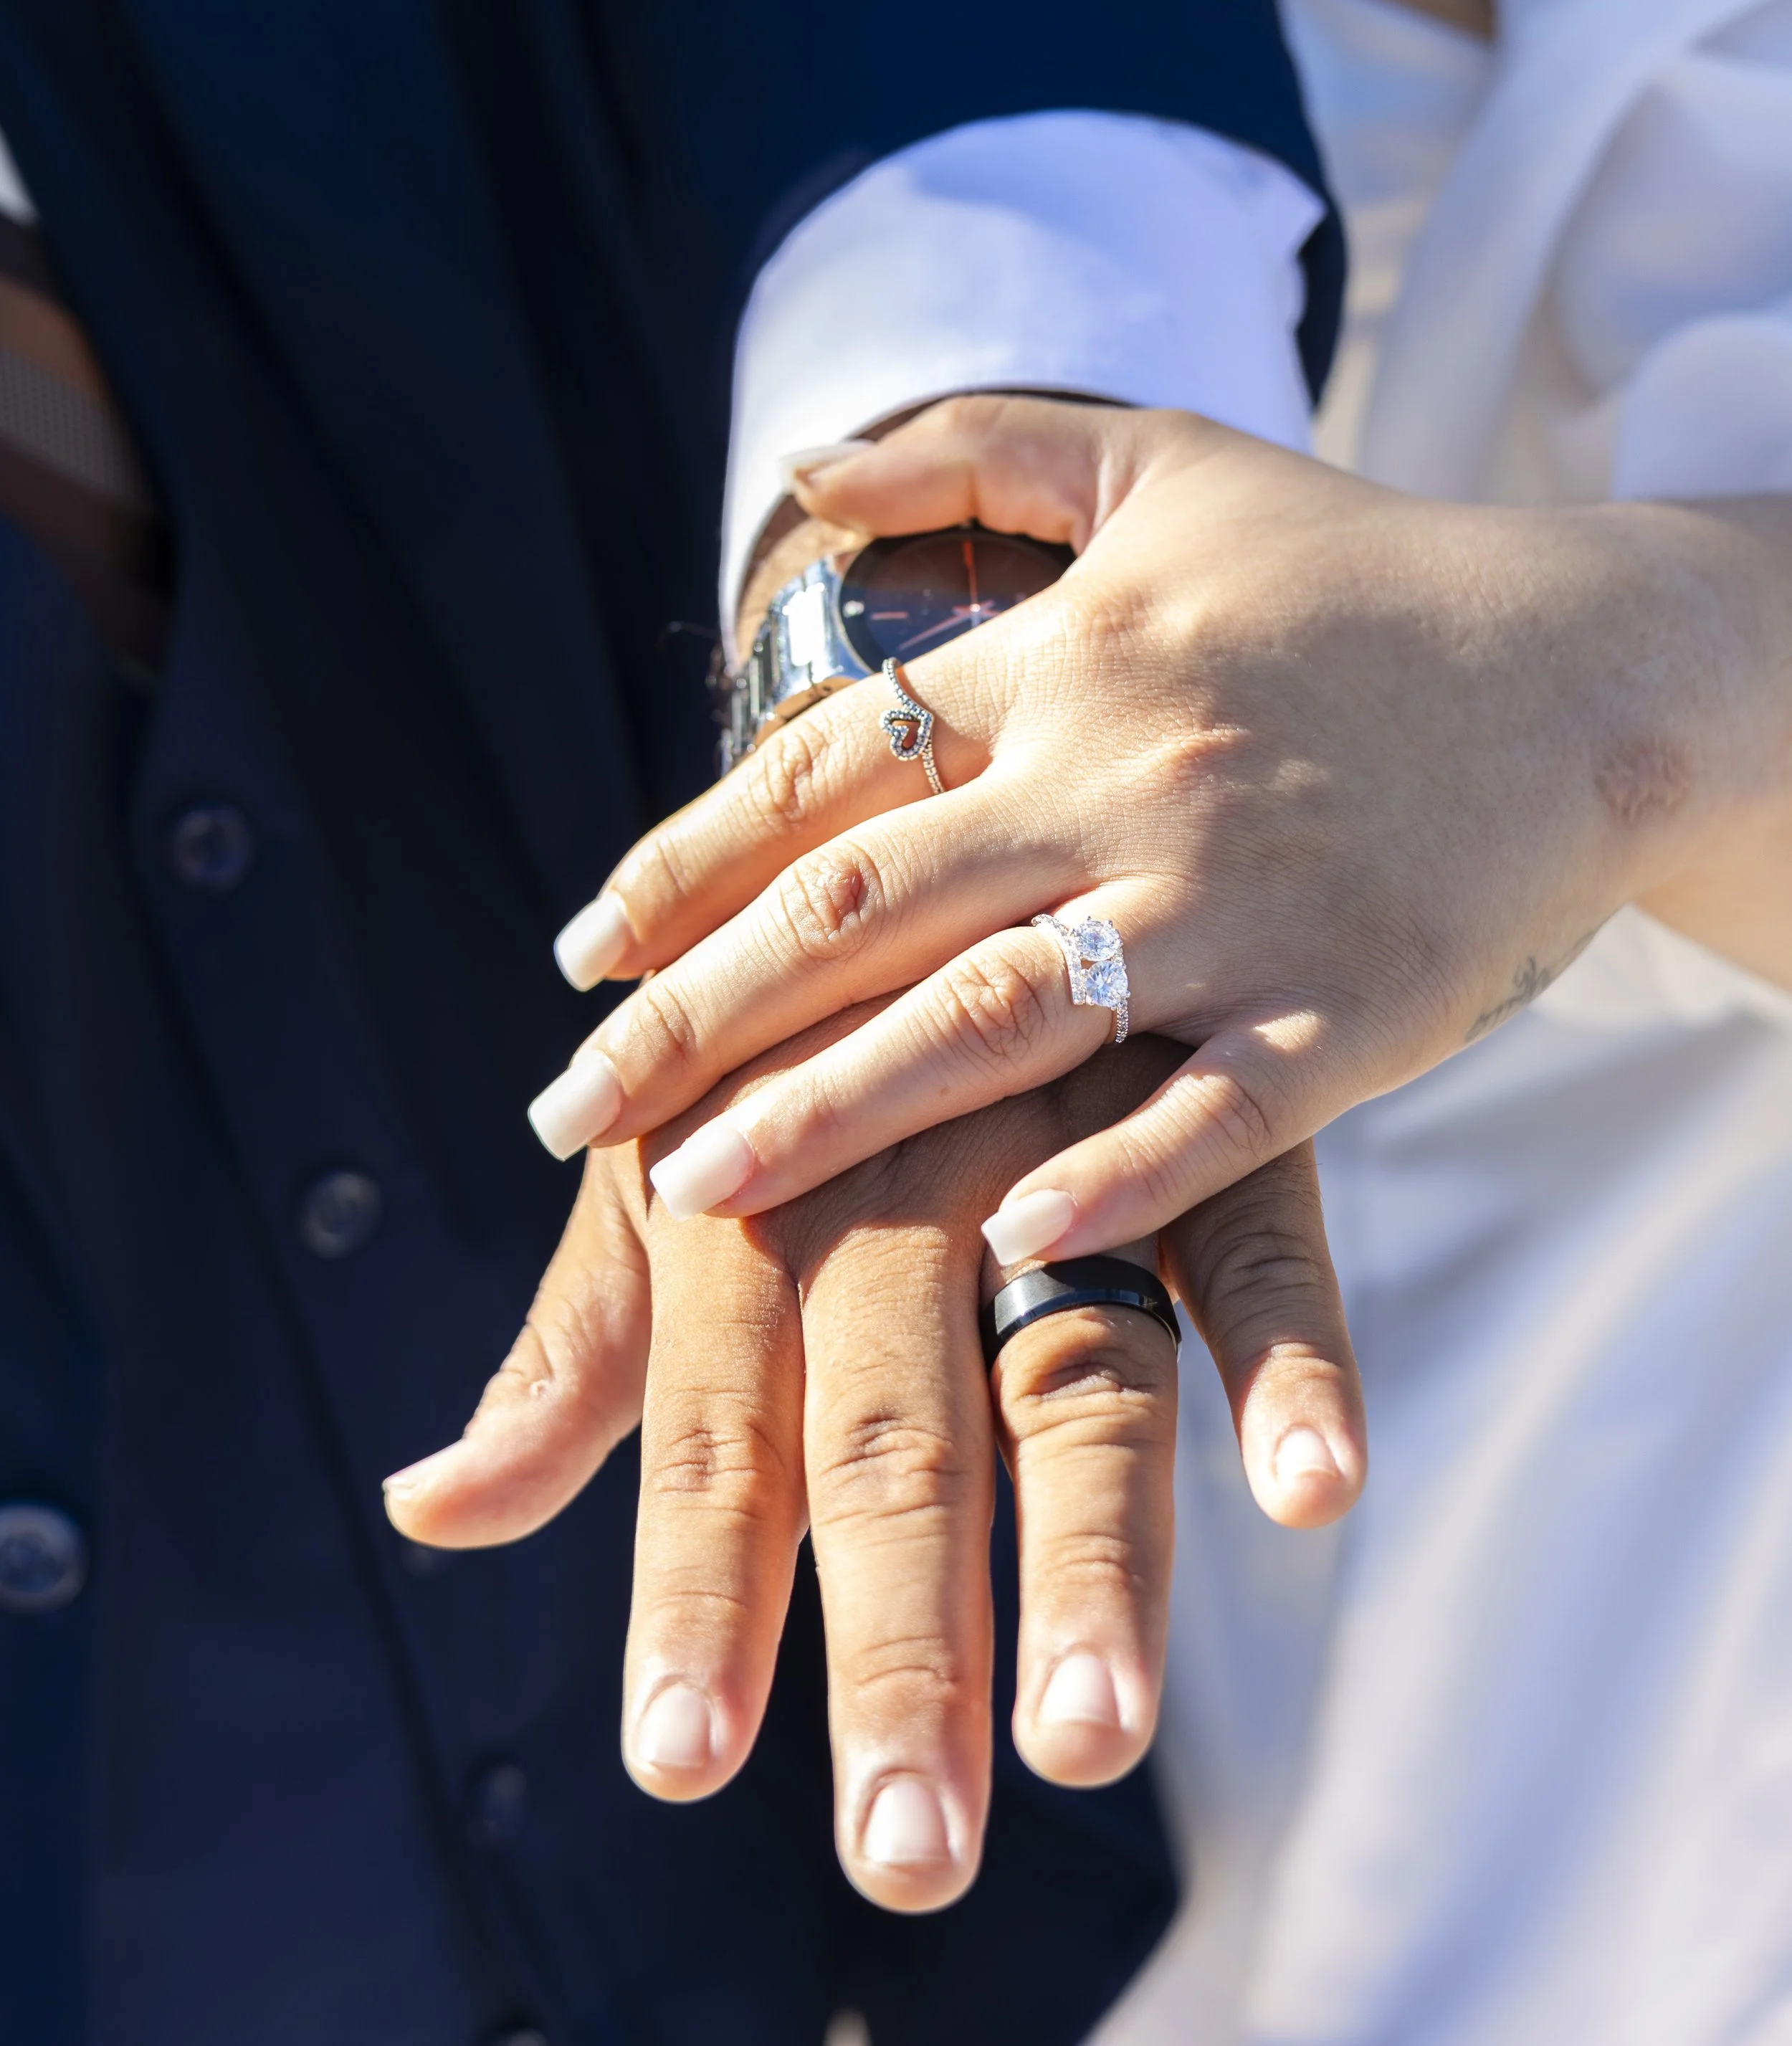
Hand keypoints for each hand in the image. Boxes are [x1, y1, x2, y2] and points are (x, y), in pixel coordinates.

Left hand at [384, 1021, 1363, 1910]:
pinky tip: (1311, 1492)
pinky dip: (1290, 1359)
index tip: (678, 1764)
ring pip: (1076, 1362)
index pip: (716, 1433)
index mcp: (753, 1201)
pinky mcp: (1206, 1107)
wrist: (941, 793)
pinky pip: (1258, 1241)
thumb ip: (577, 1357)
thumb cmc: (778, 1034)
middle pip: (896, 1430)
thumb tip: (430, 1513)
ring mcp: (1060, 1139)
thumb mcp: (664, 1177)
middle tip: (905, 1850)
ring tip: (1088, 1732)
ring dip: (1091, 1555)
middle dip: (896, 1642)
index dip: (695, 1594)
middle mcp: (899, 1177)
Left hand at [526, 395, 1791, 1260]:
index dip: (685, 870)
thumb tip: (802, 476)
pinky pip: (1204, 1110)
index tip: (581, 959)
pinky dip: (1100, 1179)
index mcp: (1068, 659)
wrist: (1594, 659)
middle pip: (861, 910)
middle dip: (695, 1020)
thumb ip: (974, 448)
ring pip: (992, 1017)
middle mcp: (1126, 774)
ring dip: (825, 1114)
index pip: (827, 773)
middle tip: (566, 1114)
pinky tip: (992, 1242)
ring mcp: (1236, 897)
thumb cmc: (1360, 571)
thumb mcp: (1164, 466)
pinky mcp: (1349, 1002)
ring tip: (687, 1202)